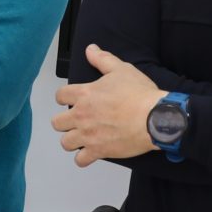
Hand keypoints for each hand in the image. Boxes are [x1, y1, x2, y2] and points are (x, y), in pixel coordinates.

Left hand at [51, 45, 165, 166]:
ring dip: (72, 140)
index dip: (64, 98)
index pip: (60, 96)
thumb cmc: (139, 95)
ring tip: (82, 138)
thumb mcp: (121, 69)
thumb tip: (91, 50)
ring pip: (65, 143)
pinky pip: (81, 160)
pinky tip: (90, 153)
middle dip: (65, 122)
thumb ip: (103, 59)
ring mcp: (88, 135)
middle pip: (57, 123)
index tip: (71, 100)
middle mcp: (81, 116)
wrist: (154, 118)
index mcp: (84, 94)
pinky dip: (84, 158)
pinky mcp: (98, 151)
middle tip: (76, 121)